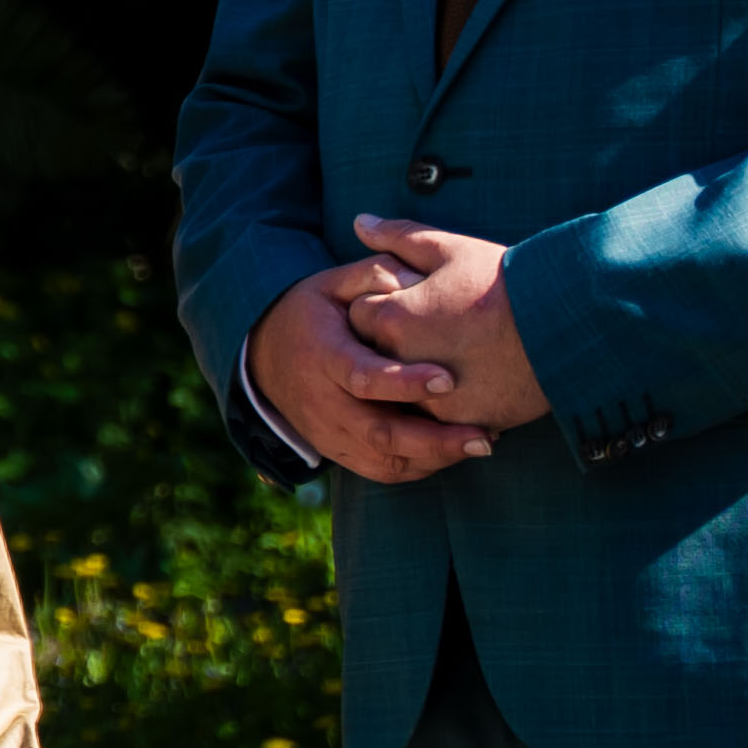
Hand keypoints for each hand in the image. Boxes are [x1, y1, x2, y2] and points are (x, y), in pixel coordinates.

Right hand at [252, 262, 495, 483]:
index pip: (362, 377)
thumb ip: (372, 275)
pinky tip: (453, 454)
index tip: (448, 378)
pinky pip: (380, 471)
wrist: (264, 357)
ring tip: (480, 445)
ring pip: (383, 460)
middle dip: (433, 439)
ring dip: (434, 458)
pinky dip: (419, 467)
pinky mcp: (337, 451)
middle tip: (482, 437)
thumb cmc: (312, 314)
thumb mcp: (332, 283)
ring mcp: (328, 433)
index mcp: (323, 356)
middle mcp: (323, 402)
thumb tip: (415, 280)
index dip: (403, 382)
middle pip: (378, 432)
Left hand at [343, 217, 552, 431]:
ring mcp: (427, 398)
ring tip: (458, 354)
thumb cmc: (507, 283)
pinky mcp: (456, 423)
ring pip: (403, 391)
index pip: (359, 314)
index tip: (417, 300)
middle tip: (439, 328)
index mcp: (392, 318)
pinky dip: (446, 401)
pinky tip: (472, 381)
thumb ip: (399, 237)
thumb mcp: (451, 249)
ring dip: (417, 376)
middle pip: (374, 355)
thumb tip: (360, 221)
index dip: (386, 304)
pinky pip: (434, 417)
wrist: (565, 326)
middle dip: (396, 342)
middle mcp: (400, 364)